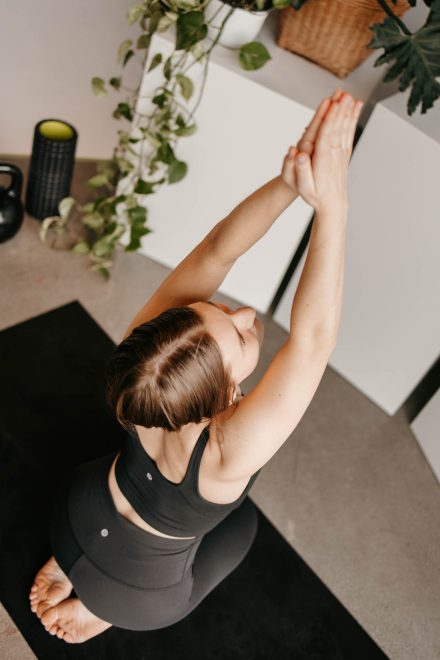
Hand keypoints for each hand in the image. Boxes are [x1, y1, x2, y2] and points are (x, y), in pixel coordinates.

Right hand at [293, 92, 362, 213]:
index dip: (330, 121)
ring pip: (345, 130)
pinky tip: (356, 109)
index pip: (326, 137)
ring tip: (352, 97)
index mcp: (323, 162)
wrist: (332, 205)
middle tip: (345, 95)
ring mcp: (342, 154)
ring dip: (348, 113)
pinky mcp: (344, 154)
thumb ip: (301, 170)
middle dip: (341, 112)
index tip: (333, 105)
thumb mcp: (304, 188)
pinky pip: (349, 133)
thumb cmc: (316, 196)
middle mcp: (335, 156)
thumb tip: (299, 154)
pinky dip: (352, 120)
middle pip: (338, 130)